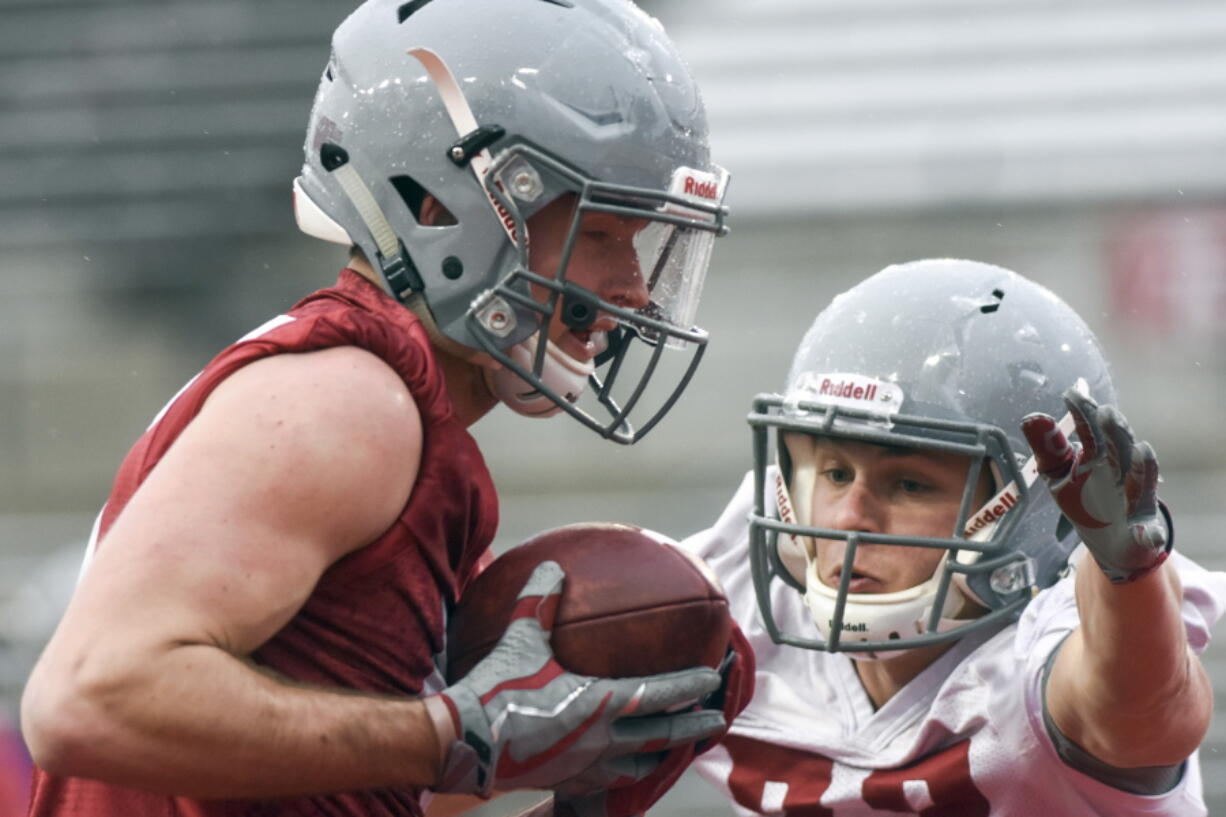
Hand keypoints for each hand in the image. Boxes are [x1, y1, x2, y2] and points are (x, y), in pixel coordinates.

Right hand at [428, 561, 724, 796]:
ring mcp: (586, 766)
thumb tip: (553, 565)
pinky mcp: (567, 782)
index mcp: (601, 703)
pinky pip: (607, 780)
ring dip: (661, 754)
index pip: (659, 693)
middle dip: (692, 728)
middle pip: (662, 736)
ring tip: (674, 747)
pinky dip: (625, 771)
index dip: (689, 685)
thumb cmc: (498, 689)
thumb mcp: (522, 638)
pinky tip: (623, 765)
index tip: (713, 677)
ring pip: (639, 764)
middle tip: (716, 722)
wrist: (467, 742)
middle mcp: (603, 739)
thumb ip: (541, 602)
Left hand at [1021, 388, 1170, 582]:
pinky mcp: (1144, 530)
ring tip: (1141, 450)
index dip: (1083, 413)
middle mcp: (1120, 472)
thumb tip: (1030, 417)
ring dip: (1143, 468)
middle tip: (1107, 412)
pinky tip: (1151, 535)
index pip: (1091, 431)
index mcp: (1098, 457)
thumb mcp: (1057, 474)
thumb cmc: (1083, 500)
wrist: (1108, 541)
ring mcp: (1135, 499)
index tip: (1071, 394)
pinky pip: (1149, 532)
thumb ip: (1047, 448)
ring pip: (1142, 481)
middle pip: (1120, 448)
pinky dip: (1150, 533)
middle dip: (1115, 431)